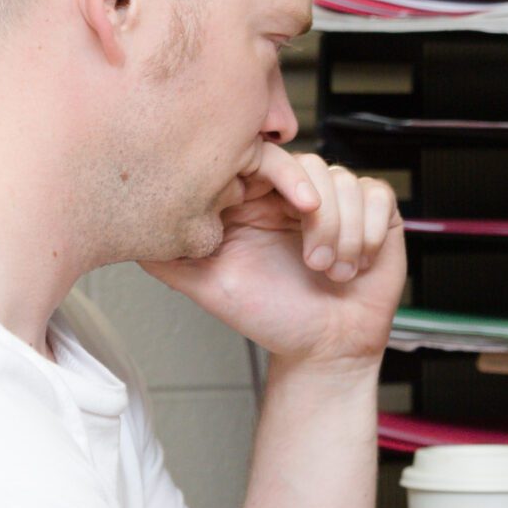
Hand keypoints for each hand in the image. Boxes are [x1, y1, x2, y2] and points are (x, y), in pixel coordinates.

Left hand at [144, 143, 403, 366]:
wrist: (325, 350)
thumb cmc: (272, 319)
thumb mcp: (209, 286)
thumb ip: (171, 256)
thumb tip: (129, 230)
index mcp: (255, 202)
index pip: (266, 158)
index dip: (284, 174)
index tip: (294, 208)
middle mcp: (294, 197)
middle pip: (312, 166)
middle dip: (319, 217)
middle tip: (312, 263)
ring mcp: (336, 202)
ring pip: (346, 183)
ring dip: (343, 234)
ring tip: (331, 271)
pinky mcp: (374, 213)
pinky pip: (377, 196)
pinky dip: (369, 234)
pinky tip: (355, 264)